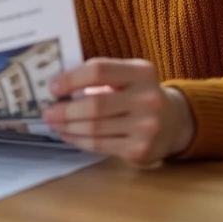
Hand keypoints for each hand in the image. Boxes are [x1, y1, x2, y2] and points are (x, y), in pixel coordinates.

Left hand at [42, 58, 194, 165]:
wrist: (175, 122)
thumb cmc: (139, 93)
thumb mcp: (129, 75)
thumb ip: (101, 76)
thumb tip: (58, 85)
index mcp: (142, 72)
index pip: (99, 71)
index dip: (72, 78)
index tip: (53, 87)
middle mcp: (148, 98)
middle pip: (95, 105)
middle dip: (65, 110)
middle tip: (47, 112)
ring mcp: (147, 127)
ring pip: (95, 129)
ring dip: (68, 127)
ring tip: (54, 123)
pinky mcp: (140, 150)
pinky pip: (100, 146)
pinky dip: (79, 140)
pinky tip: (68, 134)